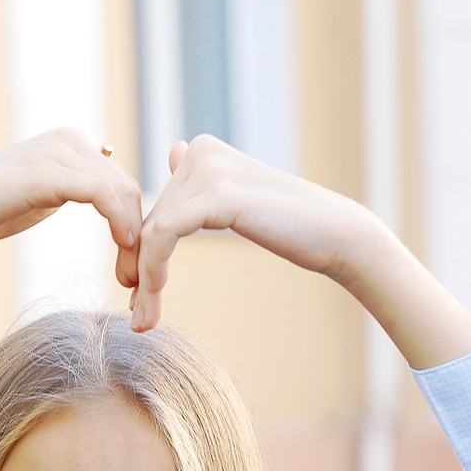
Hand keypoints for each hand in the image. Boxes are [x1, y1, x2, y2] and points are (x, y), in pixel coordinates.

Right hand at [0, 129, 142, 266]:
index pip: (121, 181)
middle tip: (136, 279)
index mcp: (70, 143)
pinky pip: (102, 194)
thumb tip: (106, 197)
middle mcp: (69, 140)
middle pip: (127, 187)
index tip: (133, 266)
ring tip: (128, 275)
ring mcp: (58, 153)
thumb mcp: (41, 195)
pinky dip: (119, 222)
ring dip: (133, 237)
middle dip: (139, 234)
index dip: (136, 223)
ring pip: (120, 192)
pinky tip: (123, 246)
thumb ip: (73, 188)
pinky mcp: (47, 175)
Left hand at [126, 136, 470, 367]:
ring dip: (144, 281)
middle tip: (138, 318)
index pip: (155, 207)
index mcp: (202, 150)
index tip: (136, 294)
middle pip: (149, 221)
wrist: (334, 234)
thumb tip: (174, 151)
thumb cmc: (289, 226)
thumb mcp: (237, 200)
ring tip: (144, 320)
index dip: (139, 252)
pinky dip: (152, 270)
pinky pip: (163, 235)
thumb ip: (201, 182)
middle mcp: (201, 151)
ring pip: (150, 232)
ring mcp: (208, 169)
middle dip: (140, 273)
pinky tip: (153, 300)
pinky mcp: (217, 195)